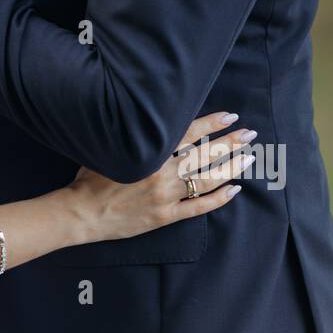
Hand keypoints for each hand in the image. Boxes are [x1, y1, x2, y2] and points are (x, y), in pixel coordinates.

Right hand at [65, 111, 252, 244]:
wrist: (81, 213)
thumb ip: (135, 135)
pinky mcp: (165, 216)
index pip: (189, 133)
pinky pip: (198, 208)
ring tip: (248, 158)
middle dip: (230, 143)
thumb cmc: (90, 177)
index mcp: (150, 152)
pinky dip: (218, 199)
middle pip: (204, 155)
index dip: (212, 124)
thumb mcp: (110, 146)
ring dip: (230, 168)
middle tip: (250, 134)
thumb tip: (153, 119)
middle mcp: (162, 173)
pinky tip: (234, 190)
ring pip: (206, 181)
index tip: (231, 116)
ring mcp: (165, 196)